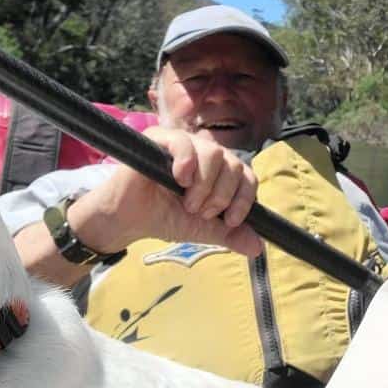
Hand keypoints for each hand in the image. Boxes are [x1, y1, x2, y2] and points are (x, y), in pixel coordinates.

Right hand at [69, 127, 262, 256]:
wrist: (129, 222)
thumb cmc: (165, 218)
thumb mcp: (203, 230)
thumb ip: (230, 235)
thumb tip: (258, 248)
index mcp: (219, 170)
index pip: (247, 175)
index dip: (244, 198)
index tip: (230, 220)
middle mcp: (204, 153)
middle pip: (233, 164)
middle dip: (221, 195)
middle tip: (199, 212)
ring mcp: (183, 143)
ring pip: (214, 153)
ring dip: (205, 185)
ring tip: (186, 202)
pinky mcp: (159, 139)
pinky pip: (184, 142)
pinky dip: (187, 163)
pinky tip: (179, 180)